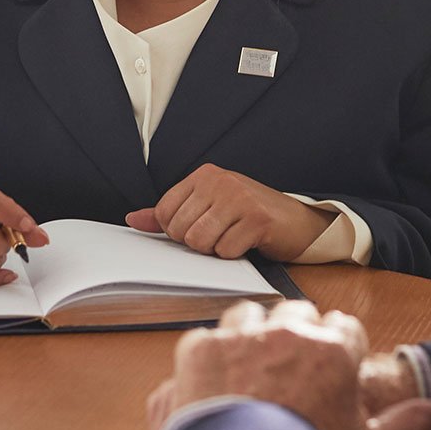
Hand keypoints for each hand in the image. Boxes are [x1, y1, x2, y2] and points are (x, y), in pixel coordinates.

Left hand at [125, 163, 329, 260]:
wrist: (297, 222)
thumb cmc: (250, 215)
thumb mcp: (208, 206)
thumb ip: (170, 213)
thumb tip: (133, 220)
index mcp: (204, 175)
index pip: (164, 213)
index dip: (177, 231)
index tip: (200, 227)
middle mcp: (219, 181)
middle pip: (180, 231)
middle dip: (198, 242)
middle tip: (221, 233)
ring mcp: (238, 198)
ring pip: (200, 242)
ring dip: (216, 249)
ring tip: (233, 236)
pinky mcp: (256, 219)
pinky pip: (225, 251)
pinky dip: (234, 254)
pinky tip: (247, 242)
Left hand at [146, 301, 430, 429]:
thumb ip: (408, 427)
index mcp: (333, 351)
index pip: (343, 327)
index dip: (338, 350)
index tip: (331, 372)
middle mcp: (288, 334)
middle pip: (298, 314)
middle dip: (297, 335)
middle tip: (292, 372)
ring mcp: (240, 337)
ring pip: (251, 314)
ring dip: (253, 334)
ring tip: (251, 370)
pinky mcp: (200, 349)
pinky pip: (207, 336)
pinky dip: (211, 356)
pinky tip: (213, 384)